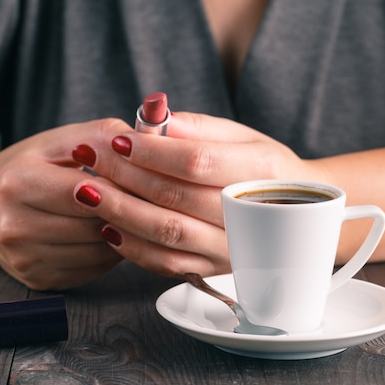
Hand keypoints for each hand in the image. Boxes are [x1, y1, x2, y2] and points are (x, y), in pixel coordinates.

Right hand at [0, 118, 132, 289]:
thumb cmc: (25, 166)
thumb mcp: (57, 140)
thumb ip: (102, 137)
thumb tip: (149, 144)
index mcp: (16, 184)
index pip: (88, 192)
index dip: (124, 186)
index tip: (147, 181)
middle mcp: (14, 227)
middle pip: (95, 225)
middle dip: (127, 212)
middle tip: (148, 199)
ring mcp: (25, 259)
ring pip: (99, 251)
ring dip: (122, 234)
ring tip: (128, 214)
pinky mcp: (37, 280)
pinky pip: (92, 269)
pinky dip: (108, 252)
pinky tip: (108, 233)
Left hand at [70, 112, 325, 278]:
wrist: (296, 216)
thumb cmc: (264, 168)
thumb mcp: (244, 136)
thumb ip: (198, 128)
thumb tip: (154, 116)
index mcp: (260, 171)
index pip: (196, 161)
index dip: (151, 151)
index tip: (118, 139)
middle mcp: (249, 214)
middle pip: (174, 197)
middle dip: (125, 176)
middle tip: (92, 158)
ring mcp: (232, 247)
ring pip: (166, 233)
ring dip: (121, 211)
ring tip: (88, 190)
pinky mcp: (214, 268)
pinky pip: (167, 263)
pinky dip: (133, 247)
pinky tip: (108, 226)